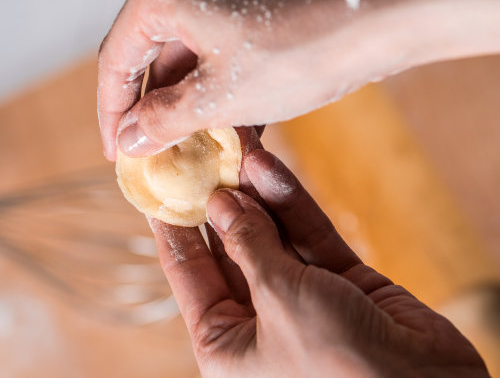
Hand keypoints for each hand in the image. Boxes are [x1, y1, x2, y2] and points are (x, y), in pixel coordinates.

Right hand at [98, 0, 499, 159]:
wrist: (386, 14)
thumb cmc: (302, 47)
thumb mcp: (221, 96)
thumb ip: (164, 120)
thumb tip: (129, 140)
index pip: (116, 61)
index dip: (111, 114)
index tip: (116, 155)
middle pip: (150, 60)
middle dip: (154, 114)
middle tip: (155, 160)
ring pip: (188, 63)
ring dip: (190, 110)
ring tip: (196, 156)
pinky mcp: (250, 11)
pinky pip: (218, 57)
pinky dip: (219, 95)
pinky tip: (231, 134)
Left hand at [149, 148, 488, 377]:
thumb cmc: (337, 367)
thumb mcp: (278, 299)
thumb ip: (249, 245)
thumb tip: (222, 202)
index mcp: (225, 344)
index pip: (188, 273)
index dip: (173, 225)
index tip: (161, 184)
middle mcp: (258, 323)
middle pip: (231, 248)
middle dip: (222, 200)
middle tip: (207, 153)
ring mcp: (302, 302)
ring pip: (272, 236)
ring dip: (258, 193)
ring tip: (241, 147)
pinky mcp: (342, 285)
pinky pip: (308, 237)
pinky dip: (292, 204)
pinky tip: (271, 167)